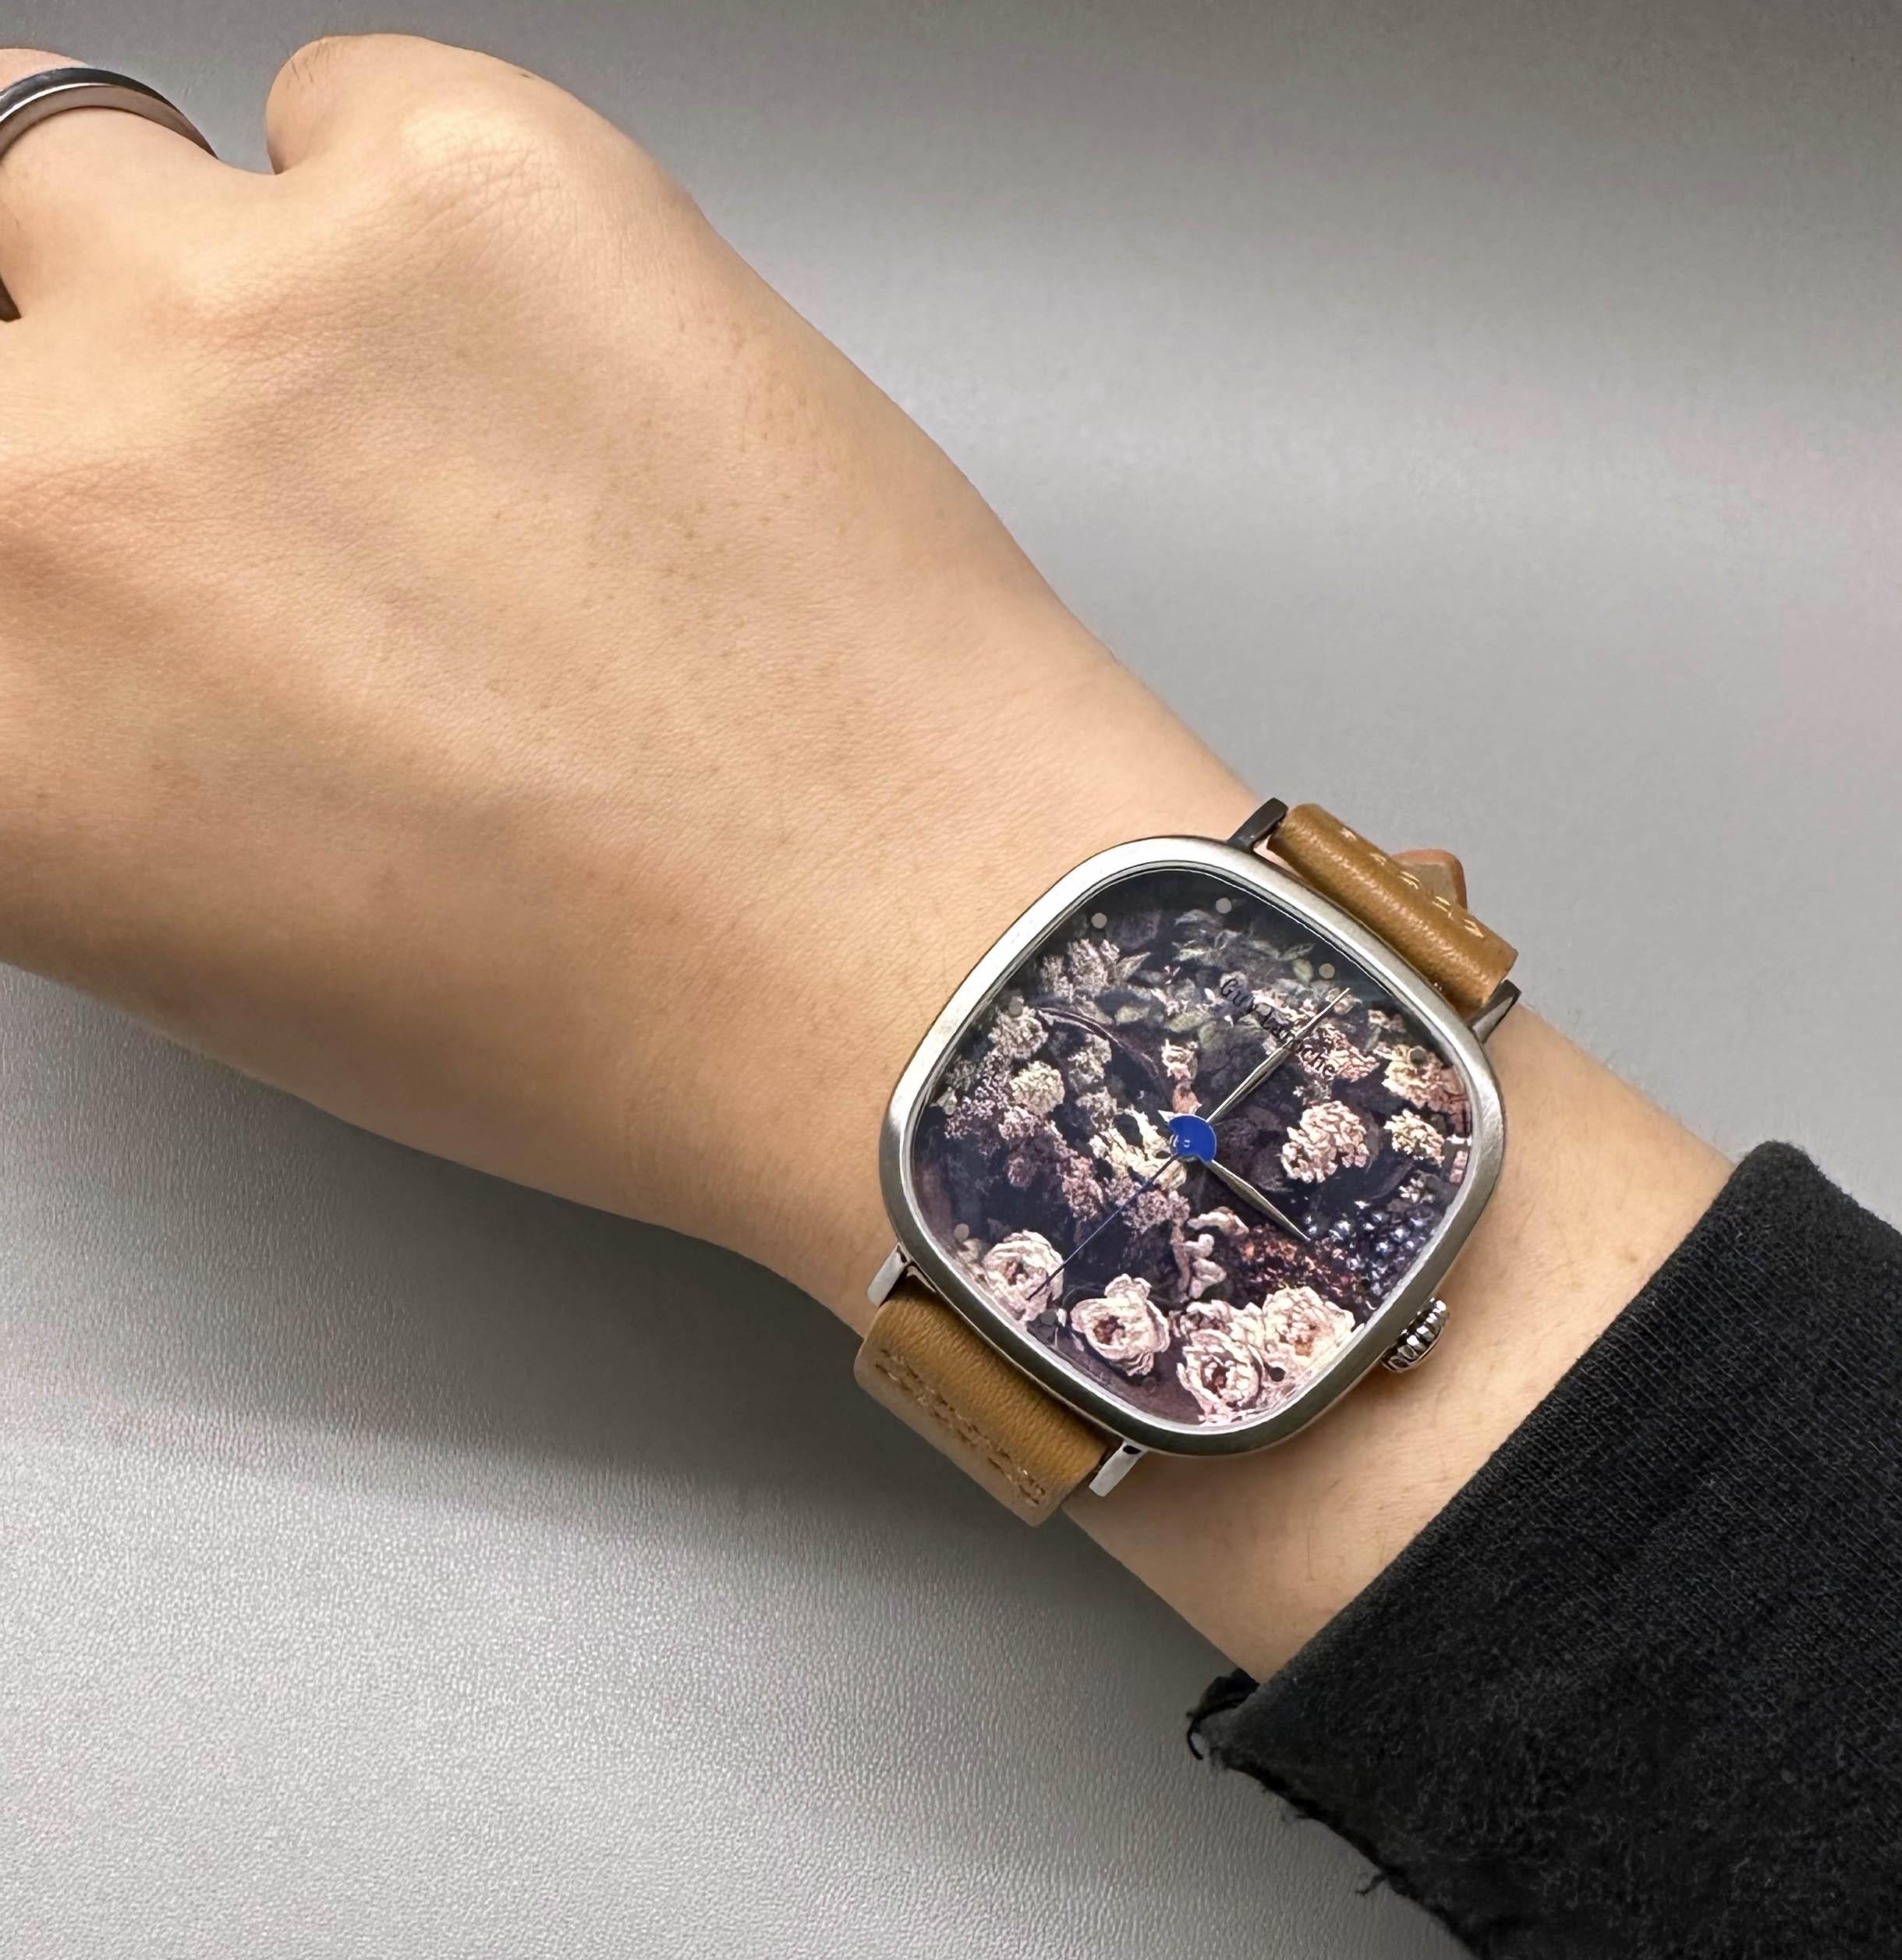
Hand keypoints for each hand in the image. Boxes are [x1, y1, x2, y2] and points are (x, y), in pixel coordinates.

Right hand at [0, 35, 1731, 1673]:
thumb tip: (60, 599)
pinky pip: (350, 107)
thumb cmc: (620, 1013)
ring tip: (437, 452)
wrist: (916, 949)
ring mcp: (248, 300)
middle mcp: (40, 486)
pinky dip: (430, 216)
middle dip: (97, 409)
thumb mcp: (224, 936)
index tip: (100, 537)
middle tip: (280, 517)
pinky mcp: (469, 170)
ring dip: (241, 303)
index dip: (34, 529)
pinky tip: (571, 383)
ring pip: (109, 189)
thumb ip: (72, 727)